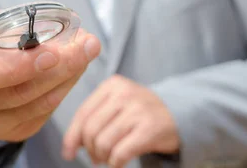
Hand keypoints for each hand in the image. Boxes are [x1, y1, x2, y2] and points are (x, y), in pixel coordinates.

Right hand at [0, 9, 100, 141]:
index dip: (14, 68)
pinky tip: (73, 70)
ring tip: (85, 52)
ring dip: (67, 78)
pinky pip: (41, 115)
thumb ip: (10, 25)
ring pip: (34, 106)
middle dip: (57, 69)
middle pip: (14, 93)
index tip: (50, 53)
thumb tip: (50, 30)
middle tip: (84, 46)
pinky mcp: (7, 132)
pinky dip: (62, 90)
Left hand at [62, 75, 179, 166]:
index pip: (83, 113)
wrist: (179, 114)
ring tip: (108, 159)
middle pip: (91, 129)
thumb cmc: (139, 113)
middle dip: (89, 149)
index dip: (72, 137)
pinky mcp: (150, 129)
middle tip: (96, 158)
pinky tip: (118, 164)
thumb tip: (70, 145)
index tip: (67, 153)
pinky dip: (115, 163)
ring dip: (103, 157)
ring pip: (104, 142)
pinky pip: (121, 152)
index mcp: (111, 85)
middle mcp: (124, 94)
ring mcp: (138, 110)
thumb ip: (94, 118)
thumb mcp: (116, 106)